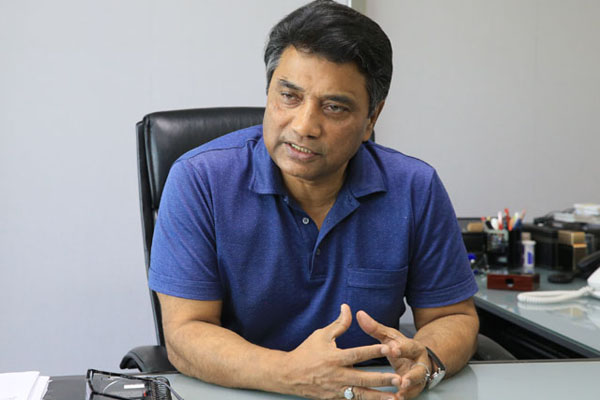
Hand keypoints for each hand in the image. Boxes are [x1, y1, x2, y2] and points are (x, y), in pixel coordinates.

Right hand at [280, 304, 400, 399]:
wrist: (288, 375)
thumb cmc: (306, 352)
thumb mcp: (321, 335)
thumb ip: (339, 324)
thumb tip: (348, 308)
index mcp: (334, 358)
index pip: (357, 354)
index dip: (373, 352)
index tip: (389, 349)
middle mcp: (336, 376)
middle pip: (362, 378)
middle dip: (381, 380)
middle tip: (398, 379)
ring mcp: (335, 390)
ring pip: (360, 395)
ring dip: (378, 398)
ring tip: (395, 398)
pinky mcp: (334, 399)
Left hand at [356, 311, 429, 399]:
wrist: (416, 359)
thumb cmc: (400, 346)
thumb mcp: (389, 337)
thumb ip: (375, 328)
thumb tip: (359, 314)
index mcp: (414, 348)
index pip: (409, 347)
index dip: (402, 349)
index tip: (393, 350)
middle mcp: (420, 364)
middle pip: (419, 370)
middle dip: (412, 376)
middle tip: (403, 381)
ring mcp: (419, 378)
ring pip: (416, 385)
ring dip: (409, 391)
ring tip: (399, 395)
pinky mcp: (415, 389)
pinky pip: (410, 395)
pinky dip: (404, 397)